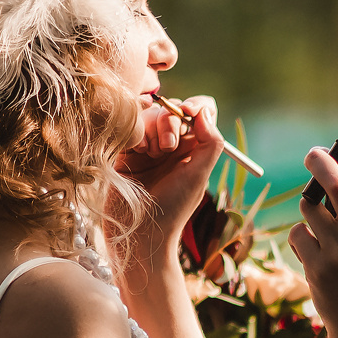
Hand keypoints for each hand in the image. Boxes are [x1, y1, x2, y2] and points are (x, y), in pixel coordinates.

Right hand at [120, 95, 225, 236]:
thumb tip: (204, 111)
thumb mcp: (198, 176)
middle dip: (169, 121)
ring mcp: (149, 147)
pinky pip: (130, 124)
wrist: (138, 231)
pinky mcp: (127, 150)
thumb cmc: (172, 208)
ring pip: (149, 113)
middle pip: (172, 109)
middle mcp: (174, 145)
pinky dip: (134, 132)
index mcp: (196, 149)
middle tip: (166, 147)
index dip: (194, 106)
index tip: (187, 112)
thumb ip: (210, 143)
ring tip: (148, 153)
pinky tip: (134, 151)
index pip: (201, 112)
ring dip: (151, 128)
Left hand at [288, 145, 337, 337]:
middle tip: (310, 155)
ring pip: (308, 208)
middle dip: (316, 162)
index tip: (319, 152)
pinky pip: (297, 234)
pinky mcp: (316, 268)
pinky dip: (302, 240)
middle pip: (330, 183)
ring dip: (309, 214)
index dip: (330, 160)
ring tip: (322, 232)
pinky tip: (315, 256)